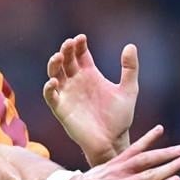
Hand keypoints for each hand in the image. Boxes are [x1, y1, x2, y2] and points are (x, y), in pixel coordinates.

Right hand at [44, 34, 138, 165]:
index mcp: (90, 74)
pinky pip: (50, 96)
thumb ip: (130, 68)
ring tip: (58, 57)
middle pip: (66, 60)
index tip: (81, 38)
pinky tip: (54, 82)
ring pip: (54, 74)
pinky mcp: (61, 109)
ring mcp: (67, 94)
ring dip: (54, 65)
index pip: (80, 53)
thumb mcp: (129, 90)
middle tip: (69, 44)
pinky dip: (49, 88)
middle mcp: (76, 82)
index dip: (79, 45)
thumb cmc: (120, 117)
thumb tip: (130, 45)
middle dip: (65, 50)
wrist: (113, 141)